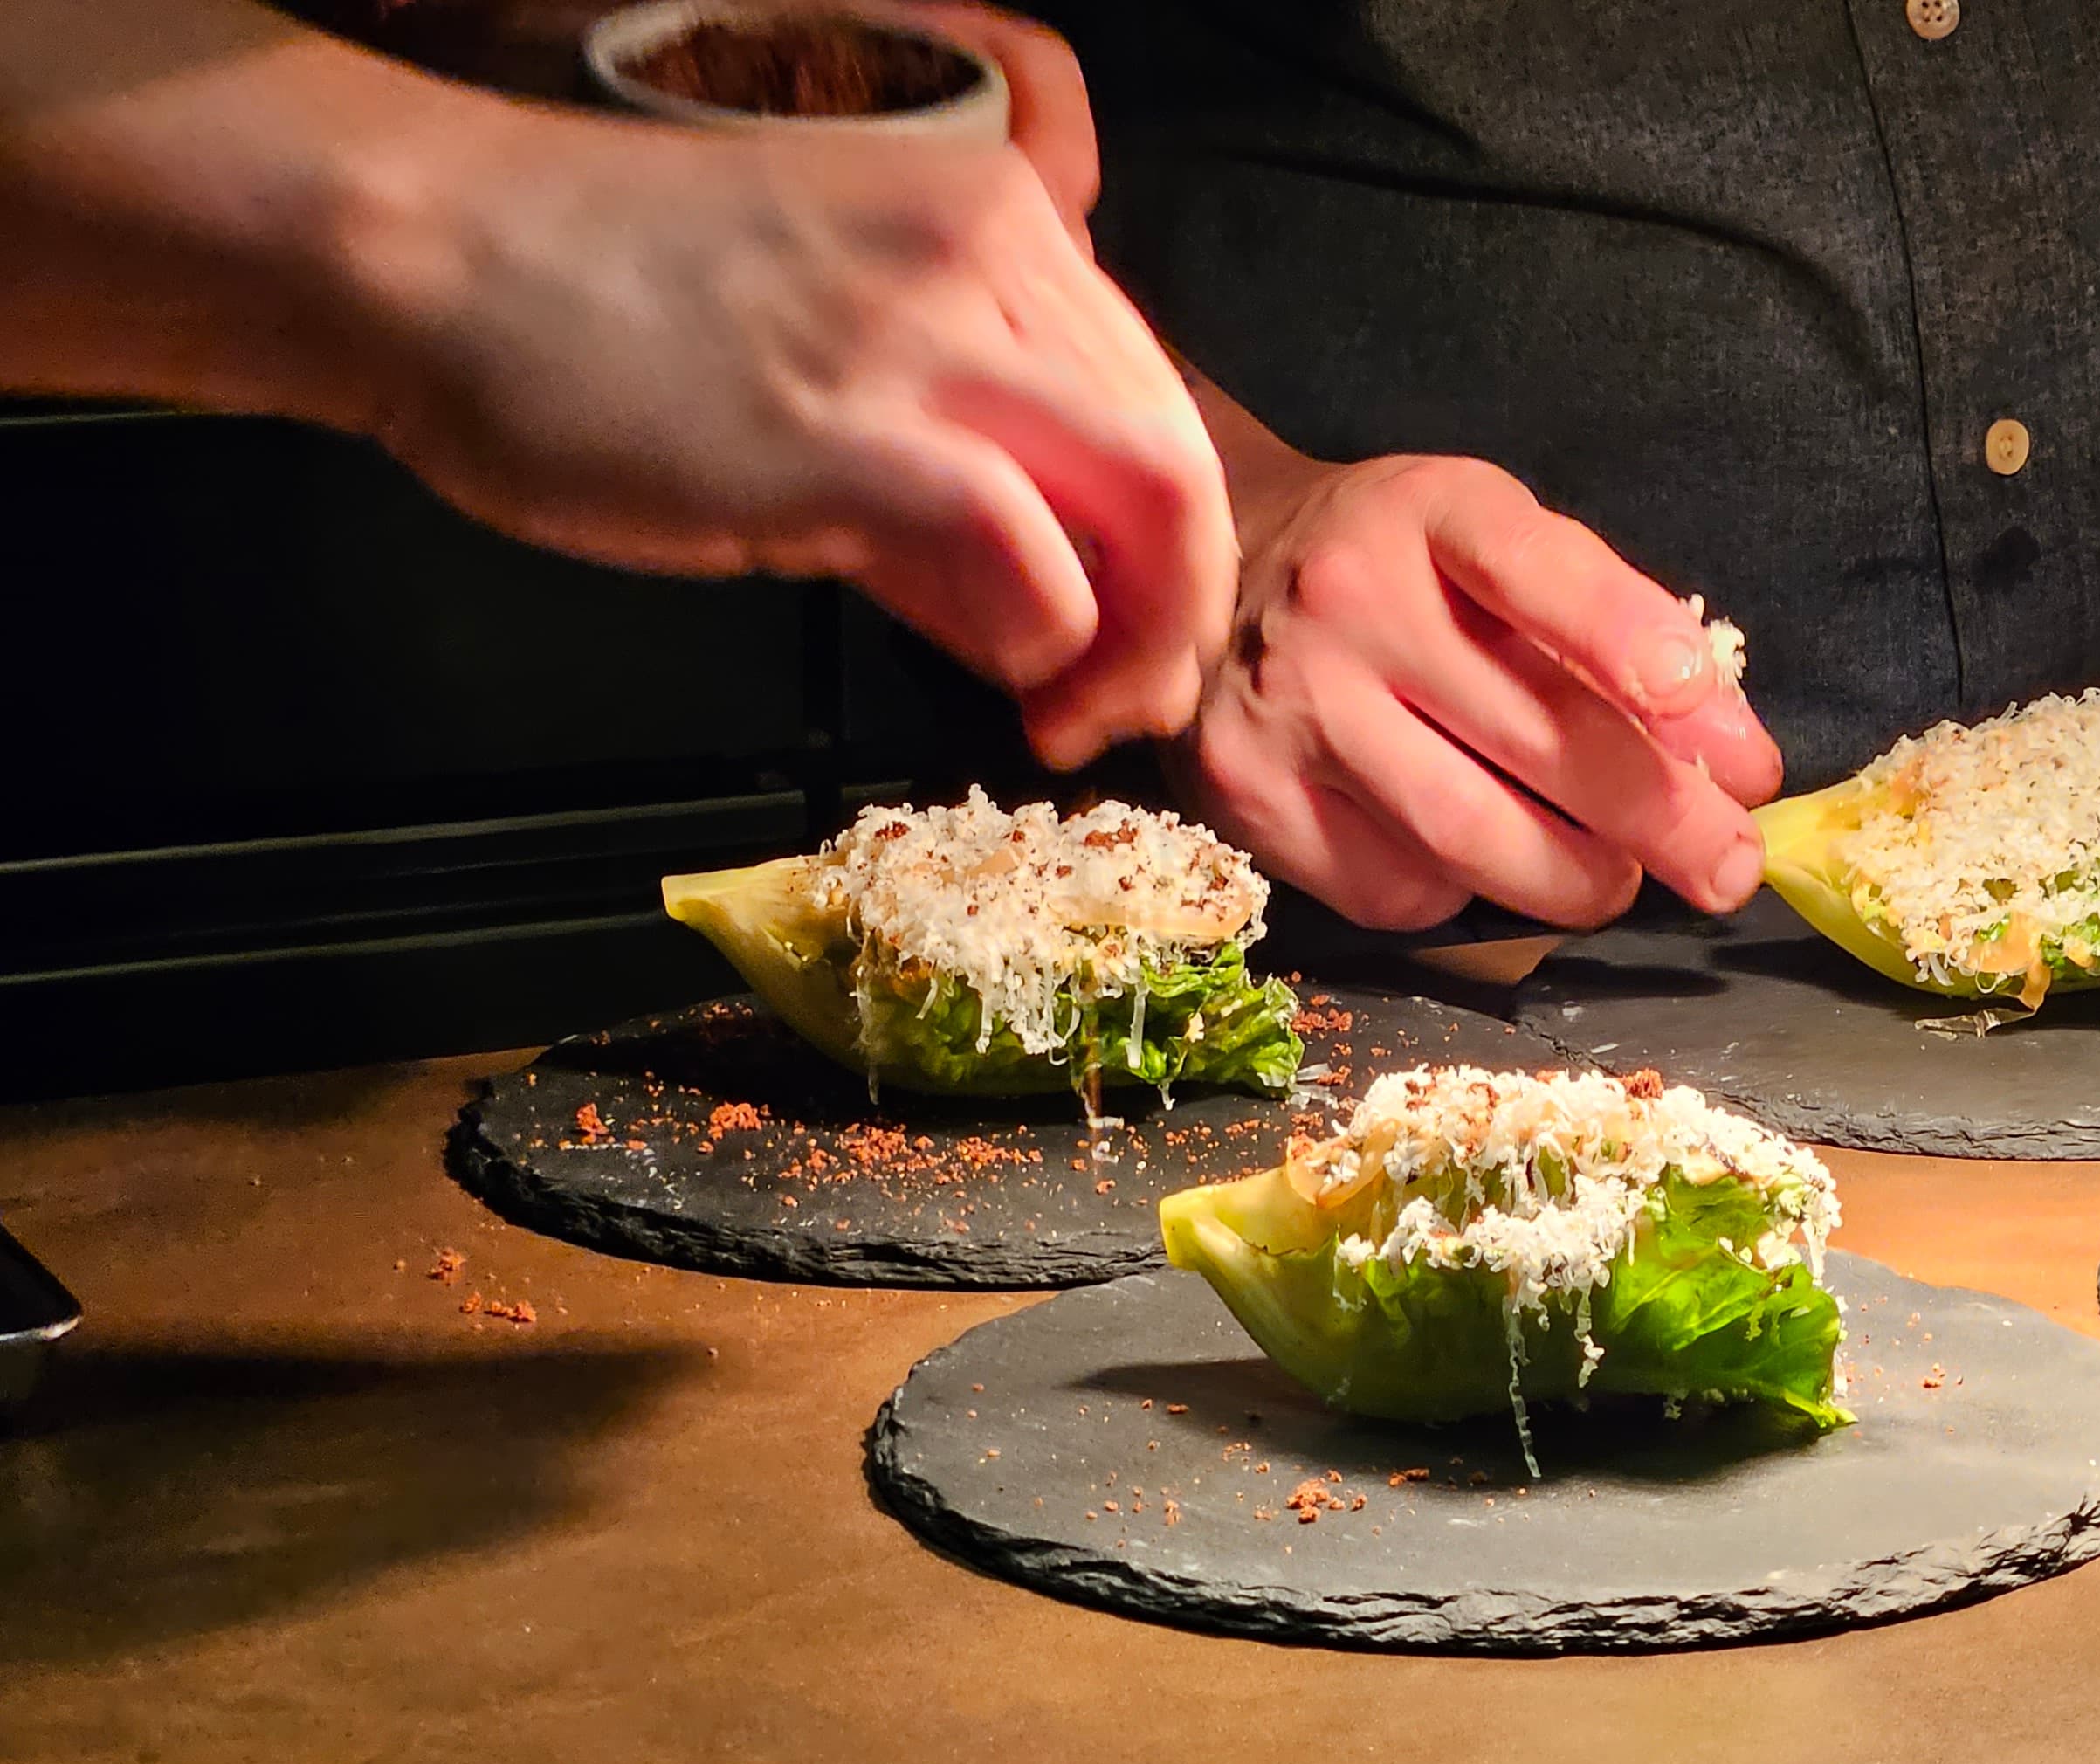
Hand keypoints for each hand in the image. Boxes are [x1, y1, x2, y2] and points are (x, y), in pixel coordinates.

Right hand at [358, 8, 1228, 768]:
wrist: (429, 255)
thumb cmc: (600, 311)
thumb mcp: (827, 359)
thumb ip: (947, 475)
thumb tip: (1038, 611)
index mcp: (998, 218)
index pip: (1150, 397)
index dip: (1166, 543)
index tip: (1131, 640)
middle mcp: (989, 257)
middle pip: (1176, 451)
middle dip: (1179, 607)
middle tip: (1130, 707)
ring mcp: (924, 337)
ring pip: (1149, 492)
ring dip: (1141, 638)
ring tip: (1080, 717)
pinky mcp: (848, 433)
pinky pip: (1025, 545)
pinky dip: (1054, 638)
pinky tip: (1012, 684)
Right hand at [1172, 452, 1784, 930]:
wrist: (1212, 570)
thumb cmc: (1401, 568)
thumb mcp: (1492, 541)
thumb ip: (1601, 622)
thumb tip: (1723, 753)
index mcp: (1429, 512)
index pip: (1542, 574)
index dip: (1637, 648)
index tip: (1728, 734)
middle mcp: (1350, 598)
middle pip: (1535, 734)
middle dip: (1662, 817)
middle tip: (1729, 864)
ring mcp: (1291, 702)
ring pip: (1471, 834)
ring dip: (1576, 879)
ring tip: (1620, 881)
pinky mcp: (1249, 796)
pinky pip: (1397, 886)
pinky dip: (1465, 895)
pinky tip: (1480, 863)